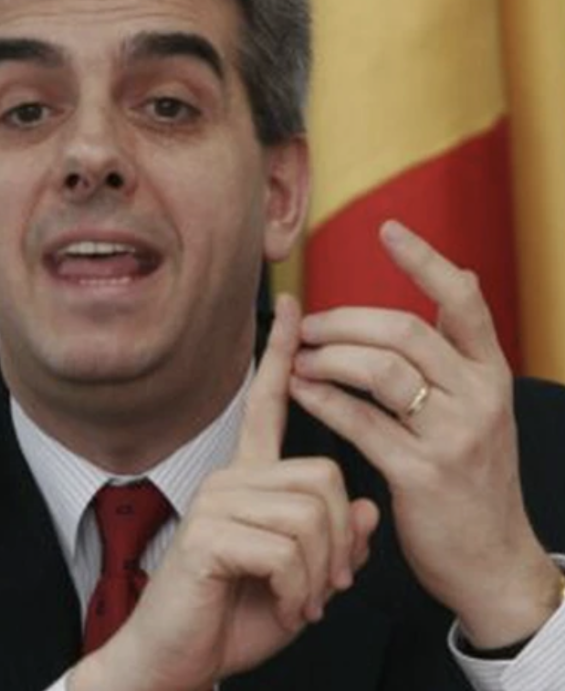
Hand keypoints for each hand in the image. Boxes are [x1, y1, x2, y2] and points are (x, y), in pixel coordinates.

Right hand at [69, 295, 377, 690]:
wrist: (176, 659)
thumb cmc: (231, 616)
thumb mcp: (302, 580)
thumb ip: (337, 542)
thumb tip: (368, 509)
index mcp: (247, 479)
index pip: (266, 404)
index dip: (282, 356)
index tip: (293, 304)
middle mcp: (229, 478)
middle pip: (325, 478)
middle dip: (342, 544)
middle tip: (324, 588)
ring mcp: (216, 502)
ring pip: (312, 515)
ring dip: (322, 573)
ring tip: (300, 601)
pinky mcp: (208, 533)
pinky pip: (286, 549)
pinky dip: (297, 590)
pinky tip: (280, 606)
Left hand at [290, 220, 561, 647]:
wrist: (492, 559)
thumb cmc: (473, 476)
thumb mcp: (483, 407)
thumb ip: (461, 350)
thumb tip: (454, 276)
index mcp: (492, 375)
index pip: (464, 301)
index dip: (424, 261)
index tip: (387, 229)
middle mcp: (480, 398)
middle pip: (406, 331)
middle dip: (346, 321)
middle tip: (306, 326)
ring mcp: (454, 437)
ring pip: (382, 372)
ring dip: (329, 358)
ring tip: (297, 359)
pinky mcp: (422, 474)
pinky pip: (362, 423)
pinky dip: (324, 400)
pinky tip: (298, 389)